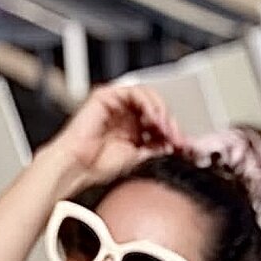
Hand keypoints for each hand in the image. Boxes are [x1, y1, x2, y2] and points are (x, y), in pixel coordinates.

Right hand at [49, 84, 183, 189]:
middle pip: (156, 110)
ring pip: (147, 98)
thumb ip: (156, 150)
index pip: (159, 125)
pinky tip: (153, 117)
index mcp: (132, 132)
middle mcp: (125, 117)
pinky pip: (134, 91)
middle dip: (169, 124)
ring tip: (165, 127)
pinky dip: (147, 102)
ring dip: (161, 111)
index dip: (172, 134)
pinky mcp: (107, 96)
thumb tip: (175, 146)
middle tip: (177, 138)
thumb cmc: (98, 168)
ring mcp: (116, 106)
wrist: (77, 169)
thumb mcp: (137, 159)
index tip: (183, 146)